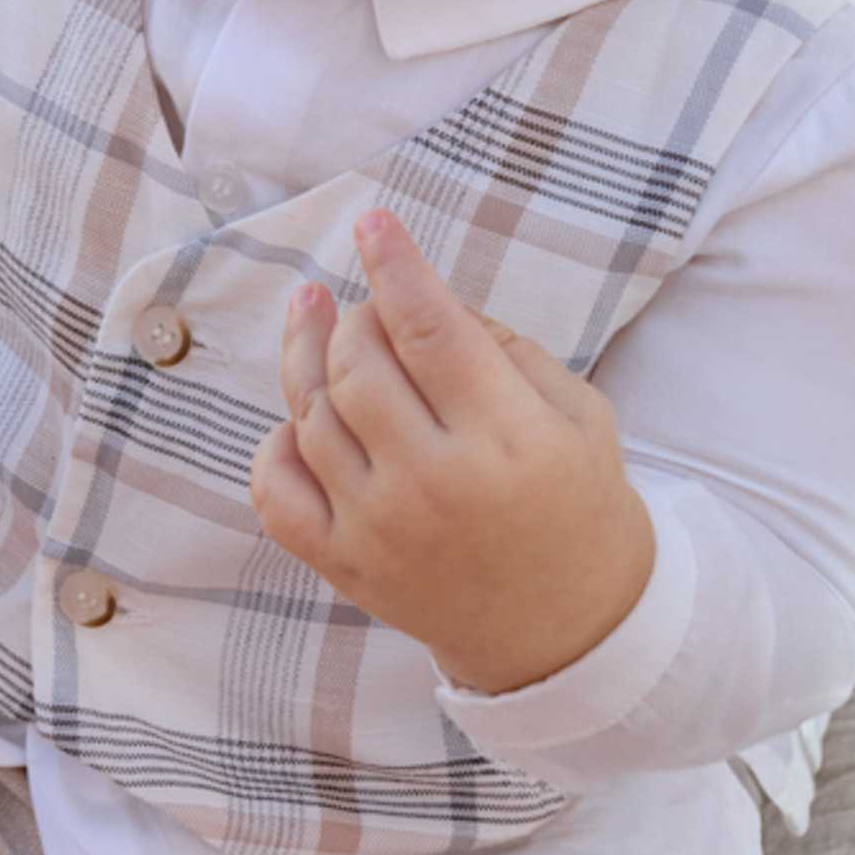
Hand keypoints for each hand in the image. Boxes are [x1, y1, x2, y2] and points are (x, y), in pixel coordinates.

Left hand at [248, 208, 657, 694]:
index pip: (429, 327)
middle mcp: (433, 483)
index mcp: (506, 438)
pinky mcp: (344, 565)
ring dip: (310, 355)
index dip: (395, 265)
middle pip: (358, 362)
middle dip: (358, 315)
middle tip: (373, 306)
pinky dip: (278, 441)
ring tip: (318, 320)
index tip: (374, 223)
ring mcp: (379, 528)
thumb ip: (504, 347)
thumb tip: (422, 298)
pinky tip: (302, 415)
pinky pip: (276, 489)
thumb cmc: (578, 503)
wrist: (568, 630)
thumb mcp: (578, 412)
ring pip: (310, 414)